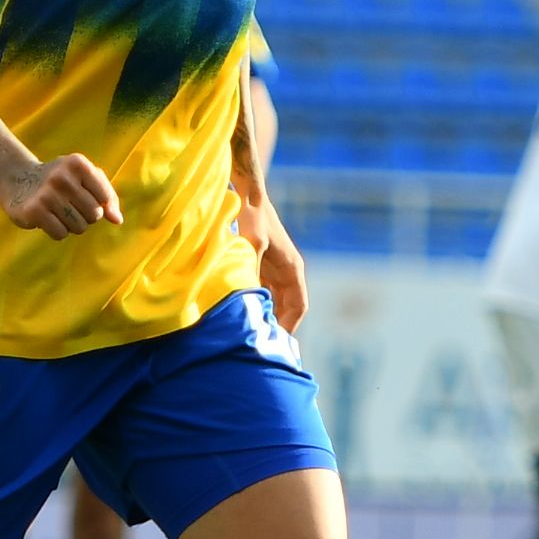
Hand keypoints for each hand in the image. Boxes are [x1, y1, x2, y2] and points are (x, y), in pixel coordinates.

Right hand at [0, 152, 121, 238]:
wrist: (18, 180)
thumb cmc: (61, 181)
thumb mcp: (84, 177)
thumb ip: (107, 195)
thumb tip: (117, 220)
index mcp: (78, 163)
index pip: (105, 197)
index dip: (99, 204)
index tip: (85, 198)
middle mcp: (62, 176)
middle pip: (94, 215)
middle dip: (86, 216)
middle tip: (70, 206)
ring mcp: (47, 194)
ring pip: (79, 227)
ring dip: (72, 225)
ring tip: (58, 212)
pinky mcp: (34, 211)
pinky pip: (61, 234)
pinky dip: (57, 231)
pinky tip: (48, 218)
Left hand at [244, 193, 306, 330]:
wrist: (245, 194)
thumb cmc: (252, 216)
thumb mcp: (253, 243)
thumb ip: (253, 269)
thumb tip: (248, 296)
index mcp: (292, 268)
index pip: (298, 305)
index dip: (290, 325)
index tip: (277, 342)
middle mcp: (287, 271)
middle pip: (287, 307)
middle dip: (276, 325)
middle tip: (261, 344)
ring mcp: (274, 269)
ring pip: (273, 301)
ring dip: (264, 316)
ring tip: (250, 334)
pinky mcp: (260, 266)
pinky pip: (261, 292)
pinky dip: (254, 304)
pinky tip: (239, 315)